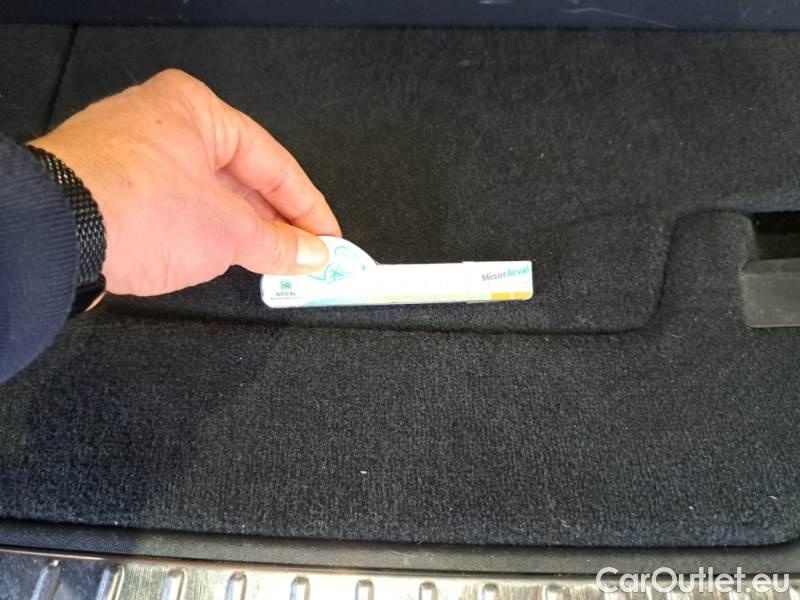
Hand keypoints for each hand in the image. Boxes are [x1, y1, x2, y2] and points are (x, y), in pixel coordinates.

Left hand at [29, 69, 339, 295]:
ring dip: (242, 230)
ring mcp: (133, 153)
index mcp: (197, 110)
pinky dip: (205, 232)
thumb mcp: (226, 230)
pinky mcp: (111, 186)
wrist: (51, 236)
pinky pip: (176, 206)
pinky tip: (224, 255)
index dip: (308, 206)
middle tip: (306, 256)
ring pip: (207, 193)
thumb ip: (276, 243)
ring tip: (273, 262)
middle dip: (276, 221)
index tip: (329, 239)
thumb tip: (312, 256)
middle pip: (240, 177)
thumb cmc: (136, 208)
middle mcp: (163, 121)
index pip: (273, 162)